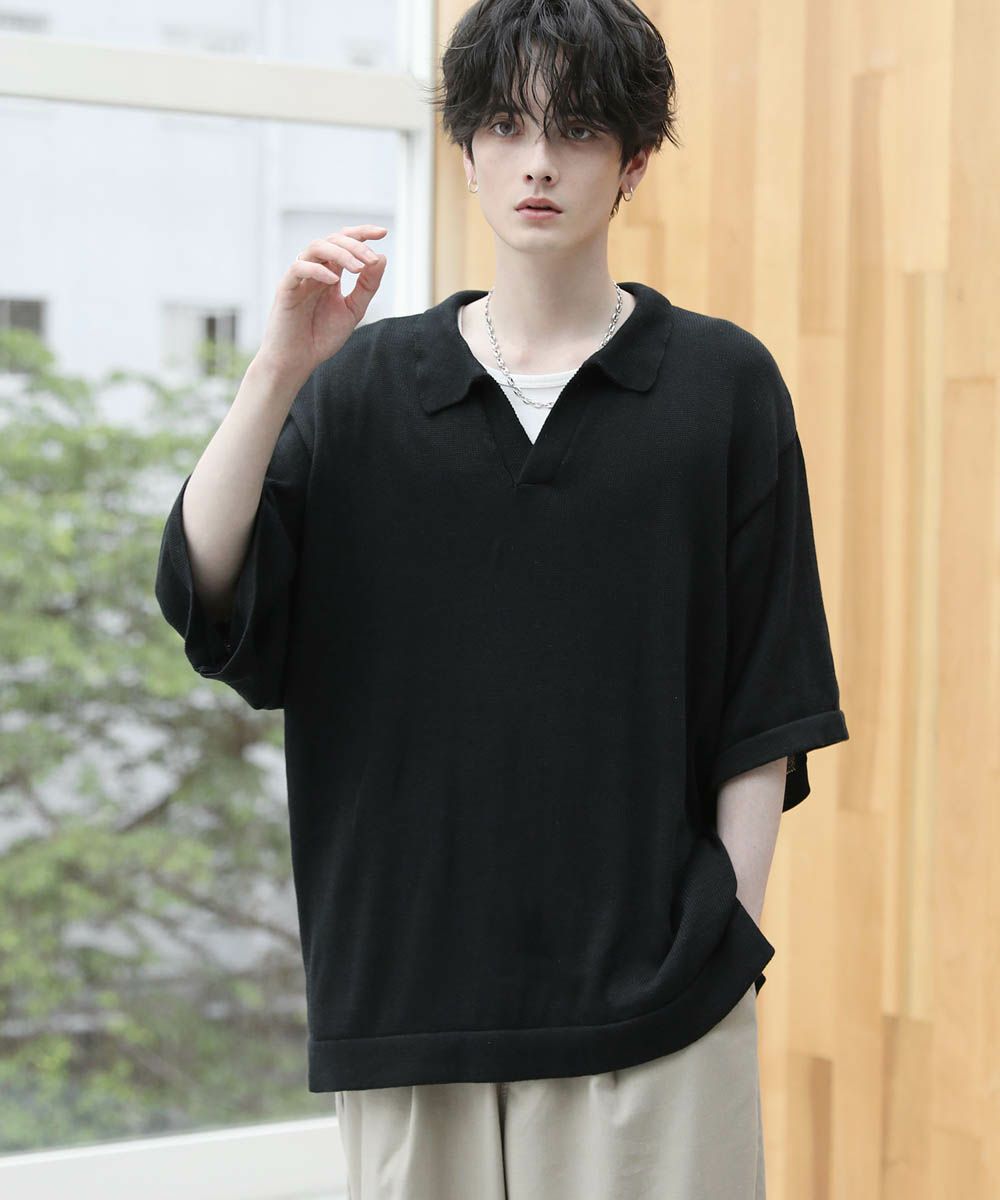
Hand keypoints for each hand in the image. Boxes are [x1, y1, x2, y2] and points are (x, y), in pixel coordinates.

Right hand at [255, 224, 388, 383]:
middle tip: (371, 259)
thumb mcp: (353, 310)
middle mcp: (314, 271)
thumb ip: (367, 286)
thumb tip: (381, 257)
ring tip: (358, 268)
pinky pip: (299, 268)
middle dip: (356, 245)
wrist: (297, 361)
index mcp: (330, 273)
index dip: (362, 233)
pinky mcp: (286, 289)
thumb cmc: (321, 336)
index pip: (345, 243)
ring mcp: (300, 278)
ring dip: (340, 253)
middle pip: (333, 240)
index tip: (383, 233)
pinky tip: (334, 281)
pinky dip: (318, 270)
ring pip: (316, 248)